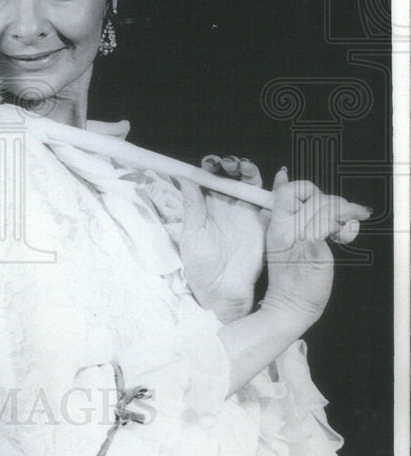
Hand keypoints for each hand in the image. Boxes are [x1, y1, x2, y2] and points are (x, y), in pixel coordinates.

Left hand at [172, 156, 267, 323]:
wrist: (222, 291)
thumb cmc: (201, 265)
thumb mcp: (193, 233)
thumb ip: (192, 205)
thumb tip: (183, 177)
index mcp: (206, 206)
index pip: (209, 178)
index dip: (210, 166)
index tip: (209, 163)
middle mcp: (226, 206)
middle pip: (231, 176)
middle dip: (230, 165)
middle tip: (227, 164)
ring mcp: (245, 213)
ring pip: (249, 185)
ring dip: (247, 171)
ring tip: (243, 167)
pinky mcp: (262, 224)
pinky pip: (270, 203)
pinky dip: (273, 188)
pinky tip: (272, 179)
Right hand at [261, 168, 371, 332]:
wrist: (288, 306)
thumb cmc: (288, 279)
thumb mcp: (279, 244)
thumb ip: (280, 218)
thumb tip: (273, 195)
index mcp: (275, 226)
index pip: (285, 191)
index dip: (304, 187)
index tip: (318, 198)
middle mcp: (284, 228)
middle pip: (308, 193)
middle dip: (332, 200)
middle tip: (343, 214)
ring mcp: (298, 236)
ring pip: (322, 205)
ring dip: (343, 211)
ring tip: (348, 226)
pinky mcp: (314, 248)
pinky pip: (330, 223)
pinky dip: (344, 225)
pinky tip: (346, 235)